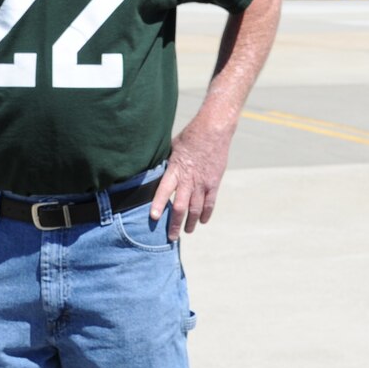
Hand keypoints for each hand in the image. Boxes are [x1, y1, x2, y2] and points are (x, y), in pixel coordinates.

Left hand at [149, 113, 235, 240]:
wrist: (214, 130)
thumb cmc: (190, 136)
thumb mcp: (172, 148)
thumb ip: (166, 164)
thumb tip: (155, 172)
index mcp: (175, 170)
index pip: (164, 190)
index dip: (159, 204)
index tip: (154, 217)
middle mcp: (189, 180)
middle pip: (180, 207)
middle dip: (175, 224)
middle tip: (171, 237)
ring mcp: (203, 183)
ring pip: (195, 209)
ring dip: (190, 223)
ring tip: (186, 232)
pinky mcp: (214, 183)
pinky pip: (210, 204)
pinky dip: (205, 214)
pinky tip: (202, 221)